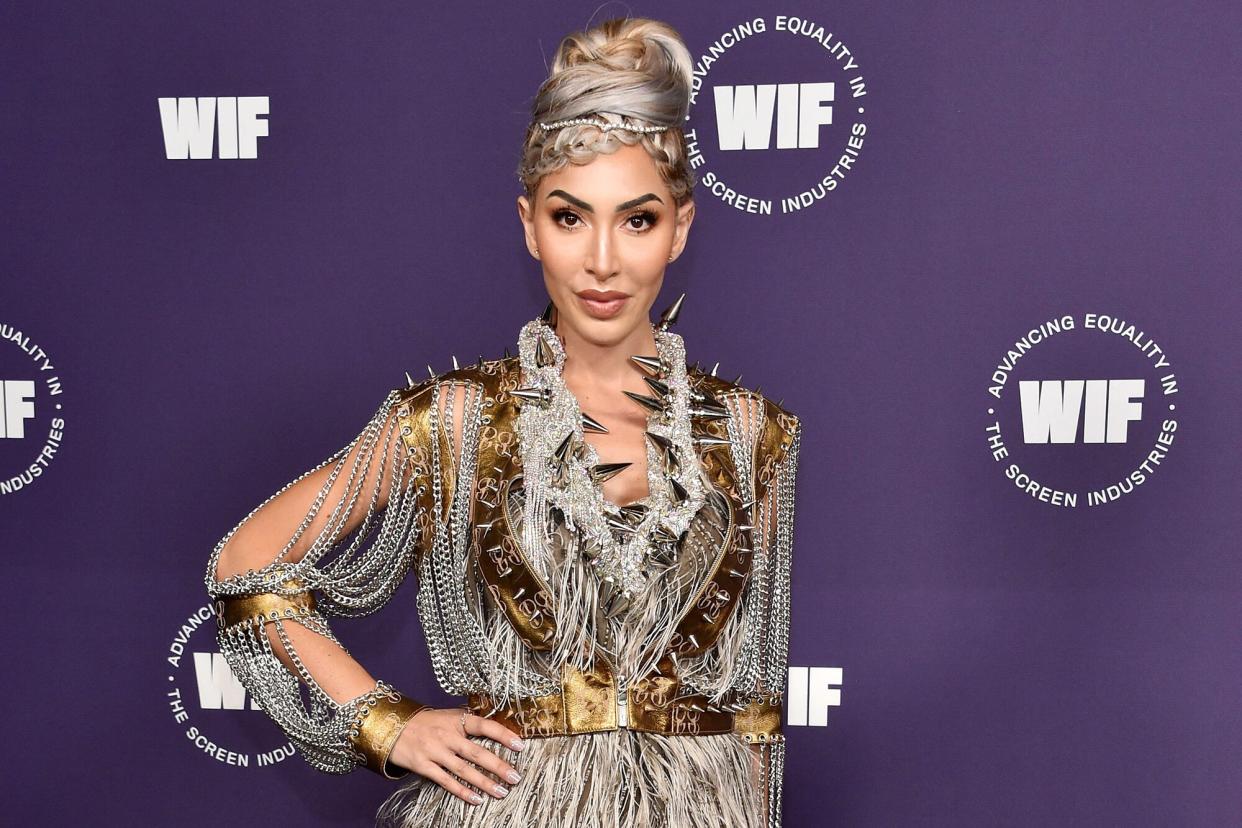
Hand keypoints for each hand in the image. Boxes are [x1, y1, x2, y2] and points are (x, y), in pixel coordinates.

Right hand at [388, 707, 526, 805]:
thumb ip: (468, 723)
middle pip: (477, 752)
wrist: (391, 725)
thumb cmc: (425, 722)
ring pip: (464, 770)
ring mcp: (435, 751)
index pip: (484, 725)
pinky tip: (477, 799)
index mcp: (456, 720)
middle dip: (498, 766)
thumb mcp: (448, 716)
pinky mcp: (423, 766)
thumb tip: (495, 731)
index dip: (503, 734)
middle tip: (515, 777)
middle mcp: (447, 735)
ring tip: (501, 791)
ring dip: (484, 783)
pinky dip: (462, 791)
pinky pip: (446, 781)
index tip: (520, 745)